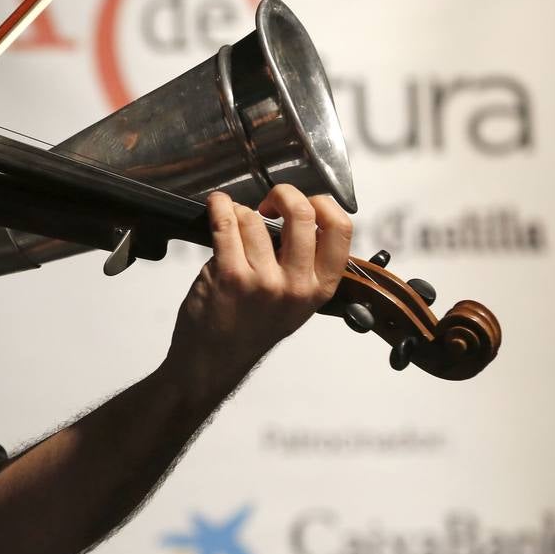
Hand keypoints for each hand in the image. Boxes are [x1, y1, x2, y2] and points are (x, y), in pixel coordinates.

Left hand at [165, 185, 351, 400]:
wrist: (213, 360)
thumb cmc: (252, 328)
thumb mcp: (296, 303)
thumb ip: (306, 265)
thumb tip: (302, 215)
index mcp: (320, 288)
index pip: (341, 229)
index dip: (322, 203)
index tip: (304, 203)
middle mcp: (296, 285)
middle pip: (302, 212)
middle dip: (282, 193)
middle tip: (269, 203)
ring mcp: (263, 280)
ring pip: (254, 218)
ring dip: (240, 212)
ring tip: (235, 224)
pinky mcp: (229, 275)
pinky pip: (225, 223)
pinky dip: (219, 207)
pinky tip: (217, 207)